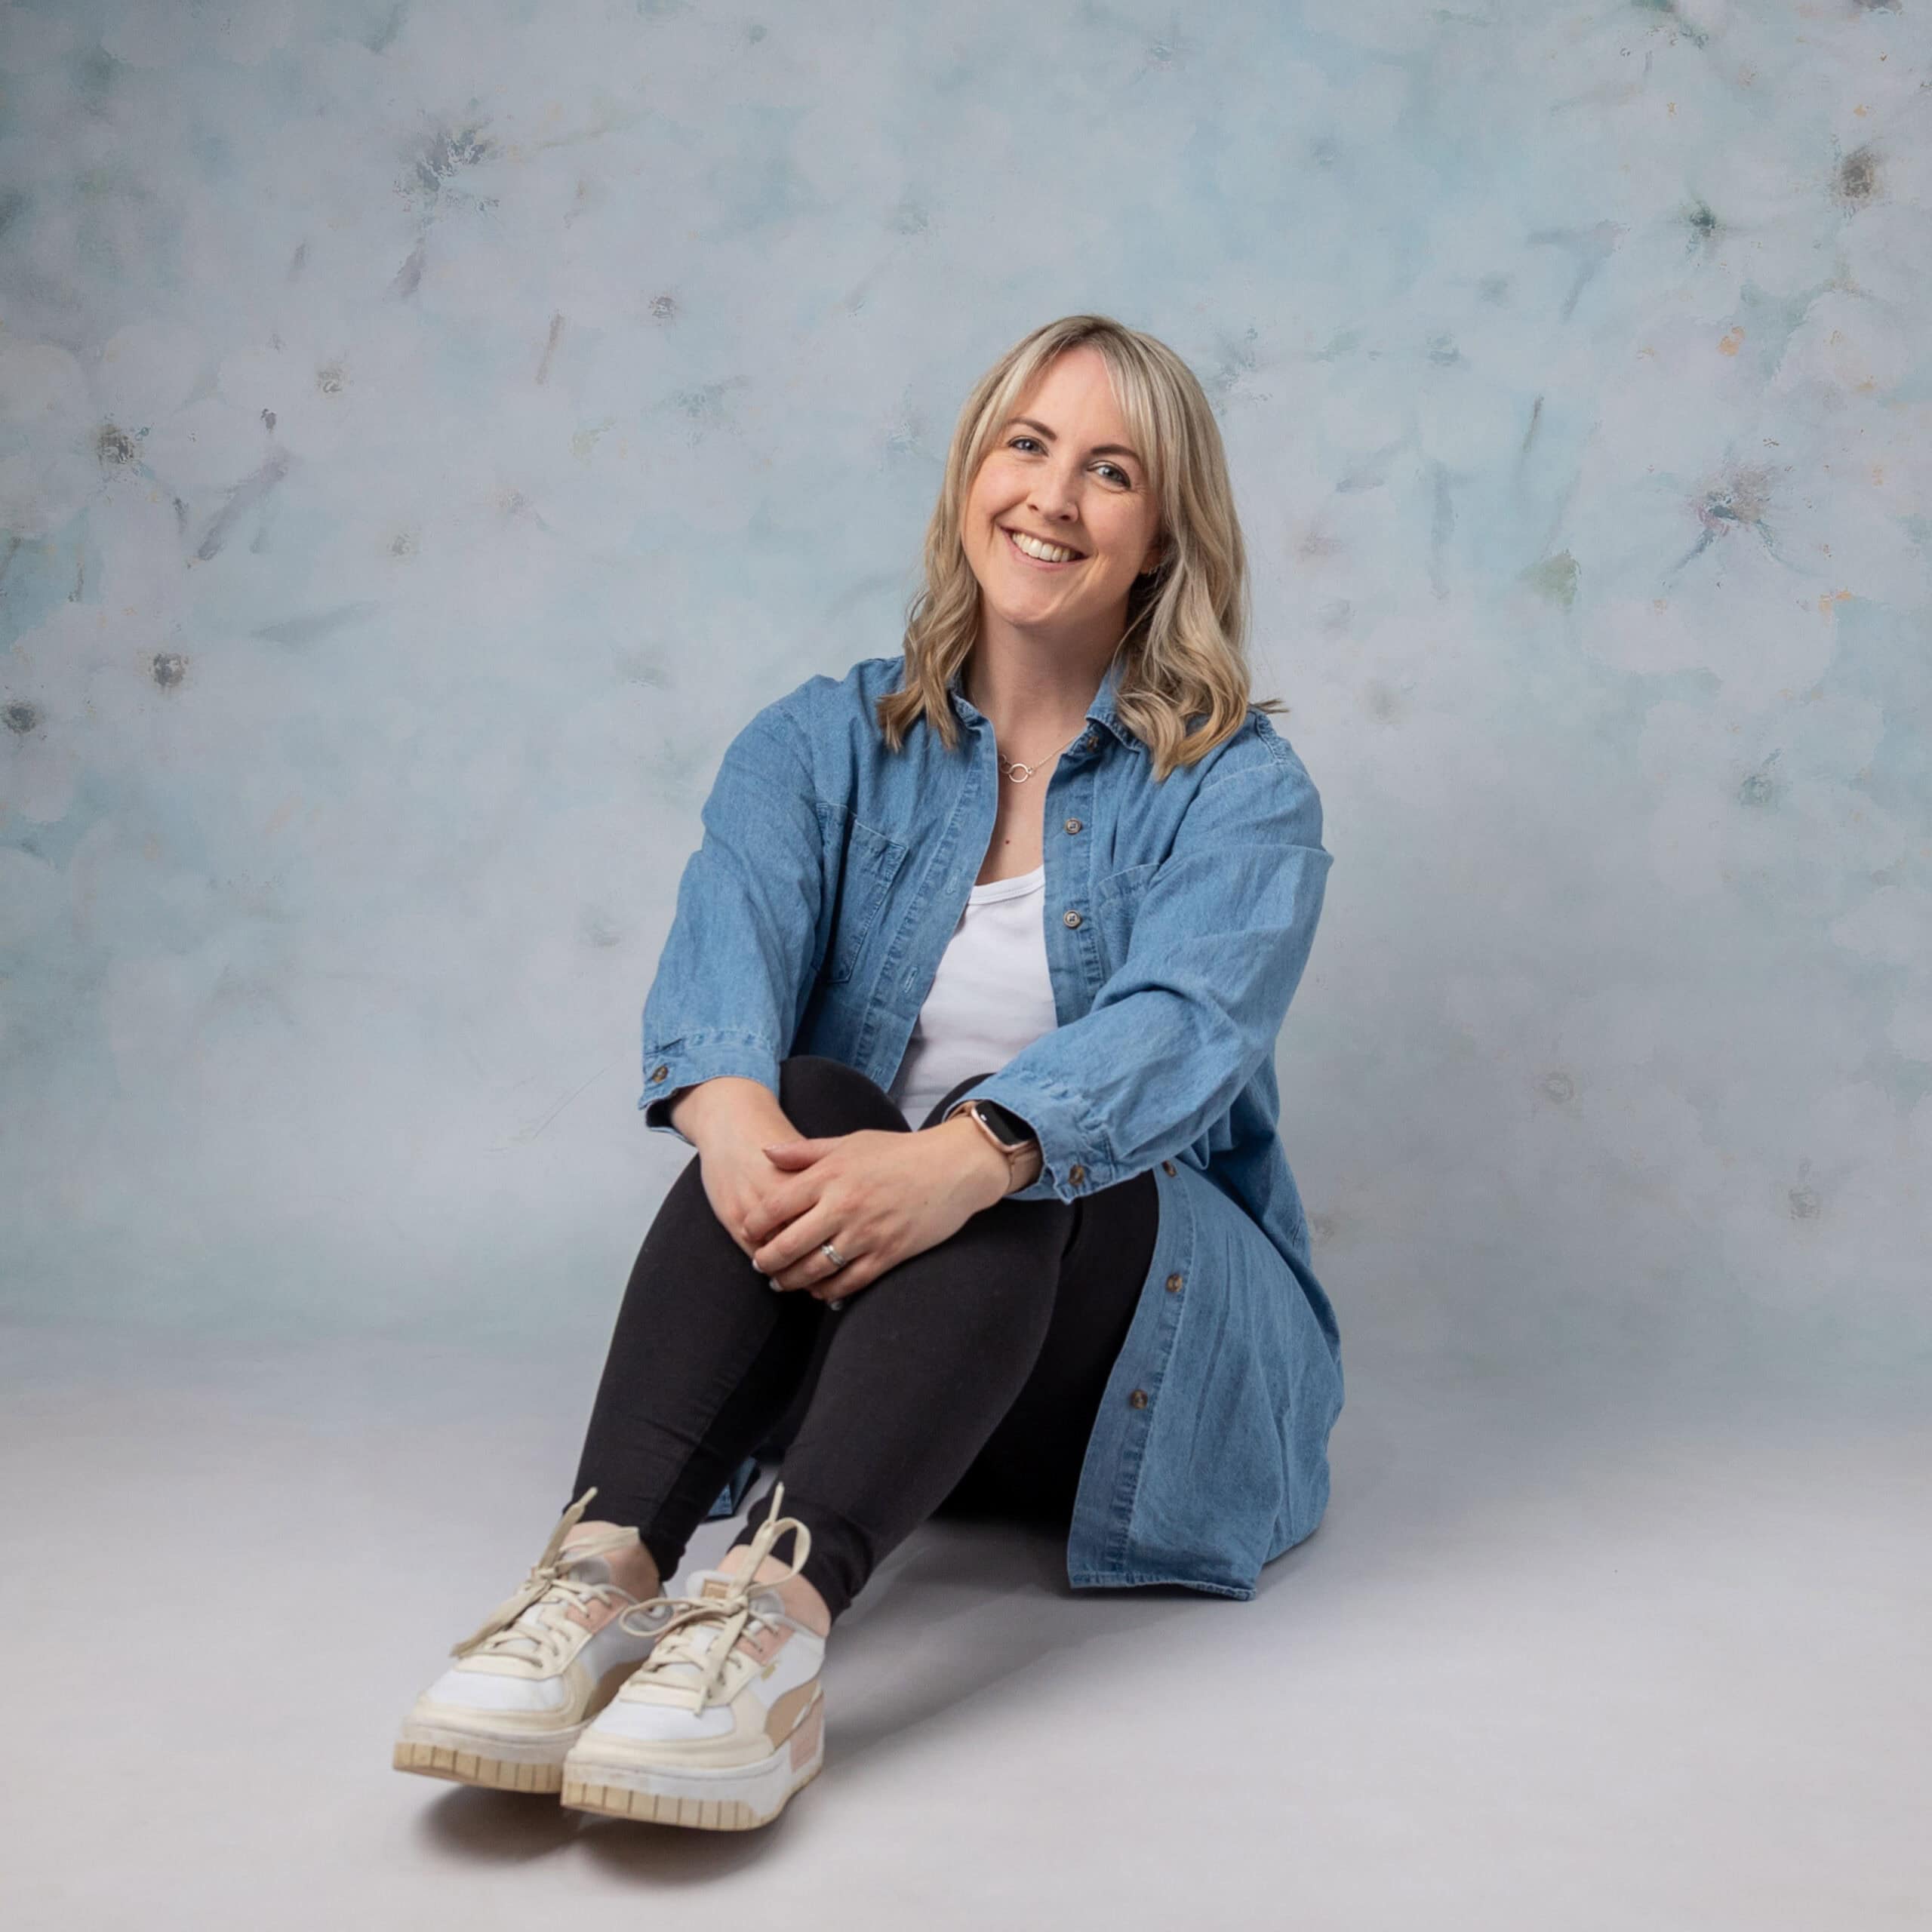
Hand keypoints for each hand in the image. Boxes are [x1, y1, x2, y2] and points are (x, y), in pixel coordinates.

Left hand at [741, 1122, 1008, 1304]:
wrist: (951, 1168)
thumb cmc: (898, 1152)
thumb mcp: (849, 1142)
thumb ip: (805, 1151)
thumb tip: (765, 1154)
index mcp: (830, 1176)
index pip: (776, 1206)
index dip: (755, 1224)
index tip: (749, 1232)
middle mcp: (844, 1206)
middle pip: (788, 1245)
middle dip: (767, 1261)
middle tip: (761, 1265)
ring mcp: (866, 1233)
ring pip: (815, 1269)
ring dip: (792, 1281)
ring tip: (782, 1282)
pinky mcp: (888, 1254)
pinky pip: (849, 1283)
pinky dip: (829, 1292)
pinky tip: (818, 1291)